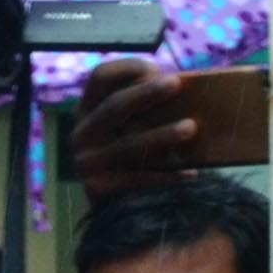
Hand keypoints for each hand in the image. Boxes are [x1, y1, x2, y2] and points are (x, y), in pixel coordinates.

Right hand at [67, 59, 195, 195]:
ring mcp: (86, 161)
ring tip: (191, 128)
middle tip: (176, 84)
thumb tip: (184, 86)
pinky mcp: (97, 187)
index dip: (126, 69)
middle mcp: (81, 133)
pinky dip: (165, 175)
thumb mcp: (125, 124)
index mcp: (87, 109)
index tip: (156, 69)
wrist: (110, 203)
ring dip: (162, 135)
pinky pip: (136, 178)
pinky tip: (190, 172)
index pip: (99, 77)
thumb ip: (142, 105)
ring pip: (128, 145)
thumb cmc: (128, 151)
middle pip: (114, 106)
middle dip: (146, 93)